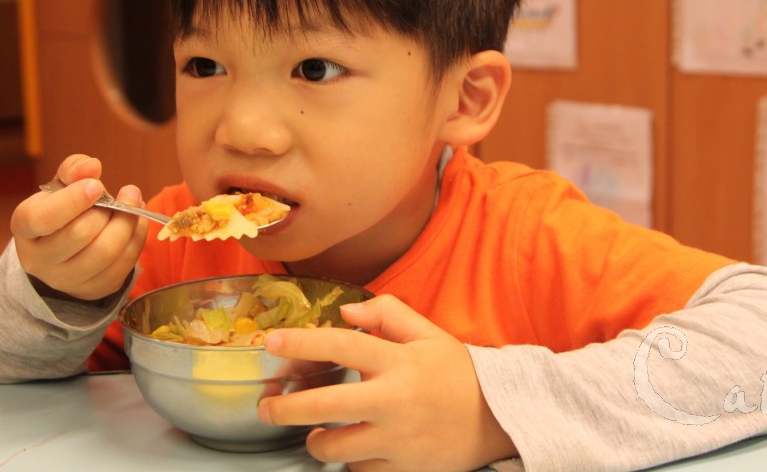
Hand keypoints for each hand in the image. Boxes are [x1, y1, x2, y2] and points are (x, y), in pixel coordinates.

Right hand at [12, 154, 146, 300]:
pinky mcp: (93, 290)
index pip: (42, 218)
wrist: (64, 251)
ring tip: (134, 204)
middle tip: (126, 193)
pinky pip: (124, 265)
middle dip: (110, 210)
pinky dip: (137, 239)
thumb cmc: (63, 209)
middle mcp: (39, 259)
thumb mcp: (61, 185)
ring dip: (127, 224)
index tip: (97, 185)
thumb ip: (74, 169)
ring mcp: (66, 280)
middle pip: (80, 234)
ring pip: (105, 252)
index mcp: (25, 227)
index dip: (72, 200)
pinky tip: (137, 222)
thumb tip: (92, 167)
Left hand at [258, 295, 517, 470]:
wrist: (499, 418)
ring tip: (317, 433)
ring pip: (335, 448)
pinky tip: (358, 448)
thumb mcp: (428, 333)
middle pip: (325, 406)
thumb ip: (387, 314)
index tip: (271, 342)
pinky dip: (354, 460)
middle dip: (285, 408)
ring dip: (317, 441)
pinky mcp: (404, 470)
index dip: (300, 344)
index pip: (340, 346)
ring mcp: (398, 440)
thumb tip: (346, 312)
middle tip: (267, 407)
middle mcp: (394, 401)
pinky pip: (360, 470)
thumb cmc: (457, 373)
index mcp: (398, 362)